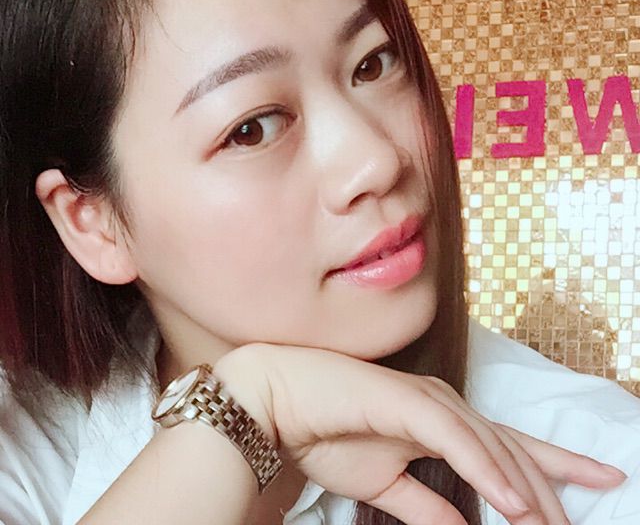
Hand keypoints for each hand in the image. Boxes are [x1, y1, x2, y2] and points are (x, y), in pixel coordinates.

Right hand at [215, 343, 626, 524]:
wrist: (279, 401)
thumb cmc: (326, 434)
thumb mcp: (385, 485)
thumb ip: (424, 505)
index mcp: (440, 423)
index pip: (508, 445)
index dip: (557, 464)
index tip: (602, 479)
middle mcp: (441, 407)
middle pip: (510, 448)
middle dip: (549, 487)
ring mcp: (426, 401)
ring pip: (490, 443)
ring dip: (524, 485)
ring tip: (548, 524)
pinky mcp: (405, 401)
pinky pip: (453, 437)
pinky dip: (484, 467)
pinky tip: (509, 500)